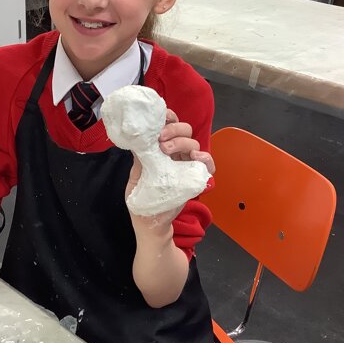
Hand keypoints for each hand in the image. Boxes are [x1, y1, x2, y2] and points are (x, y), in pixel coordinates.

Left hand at [125, 108, 214, 227]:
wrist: (150, 225)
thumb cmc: (142, 202)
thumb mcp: (136, 178)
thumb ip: (139, 160)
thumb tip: (137, 138)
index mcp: (160, 150)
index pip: (169, 126)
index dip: (168, 117)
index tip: (161, 118)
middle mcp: (175, 154)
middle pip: (184, 130)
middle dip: (173, 129)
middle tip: (160, 140)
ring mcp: (186, 165)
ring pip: (194, 143)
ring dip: (181, 142)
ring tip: (167, 150)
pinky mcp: (195, 178)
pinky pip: (207, 163)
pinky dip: (204, 157)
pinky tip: (194, 157)